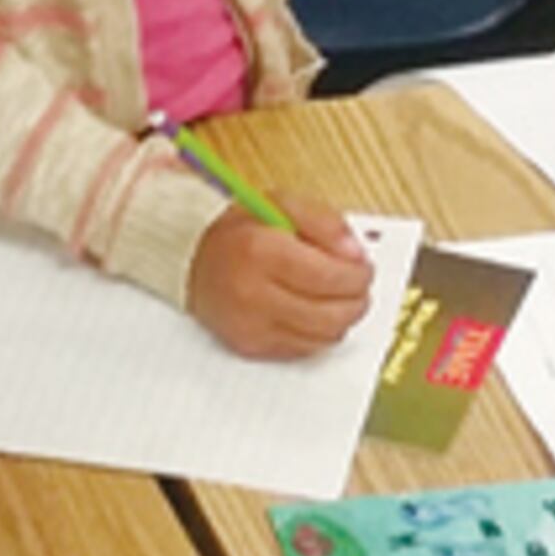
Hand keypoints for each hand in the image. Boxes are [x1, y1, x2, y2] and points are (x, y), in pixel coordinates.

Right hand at [187, 194, 373, 358]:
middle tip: (359, 287)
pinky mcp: (250, 346)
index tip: (364, 268)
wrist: (190, 260)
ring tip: (340, 299)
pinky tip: (316, 313)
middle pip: (332, 313)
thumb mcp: (281, 205)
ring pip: (323, 337)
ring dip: (343, 319)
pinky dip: (319, 334)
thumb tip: (356, 254)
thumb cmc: (239, 231)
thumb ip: (325, 222)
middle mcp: (254, 293)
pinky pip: (304, 350)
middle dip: (357, 300)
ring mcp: (251, 325)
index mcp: (262, 251)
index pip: (331, 276)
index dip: (359, 275)